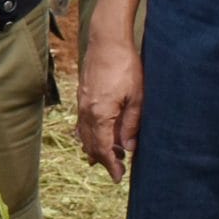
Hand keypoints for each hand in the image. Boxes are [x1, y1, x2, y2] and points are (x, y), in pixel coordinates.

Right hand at [75, 29, 142, 182]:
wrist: (107, 40)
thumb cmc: (126, 66)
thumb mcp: (137, 97)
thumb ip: (131, 124)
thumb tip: (128, 148)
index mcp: (100, 115)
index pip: (103, 148)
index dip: (110, 165)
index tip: (118, 177)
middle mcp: (87, 111)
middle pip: (91, 144)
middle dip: (102, 159)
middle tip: (116, 170)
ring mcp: (82, 103)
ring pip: (84, 134)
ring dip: (95, 147)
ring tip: (106, 157)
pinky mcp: (82, 95)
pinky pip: (81, 122)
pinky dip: (87, 134)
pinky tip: (91, 136)